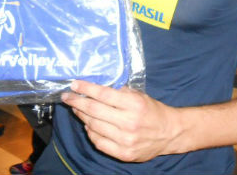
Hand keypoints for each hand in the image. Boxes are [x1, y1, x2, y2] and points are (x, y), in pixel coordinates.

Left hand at [61, 80, 178, 161]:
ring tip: (76, 108)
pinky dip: (90, 132)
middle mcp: (129, 122)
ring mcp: (125, 140)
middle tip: (67, 97)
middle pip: (94, 111)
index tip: (74, 84)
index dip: (86, 89)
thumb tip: (95, 87)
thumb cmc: (152, 110)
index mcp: (133, 104)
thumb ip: (119, 92)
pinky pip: (99, 142)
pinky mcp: (123, 153)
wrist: (169, 133)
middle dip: (77, 102)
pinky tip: (88, 124)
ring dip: (82, 116)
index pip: (103, 94)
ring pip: (94, 126)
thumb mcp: (138, 95)